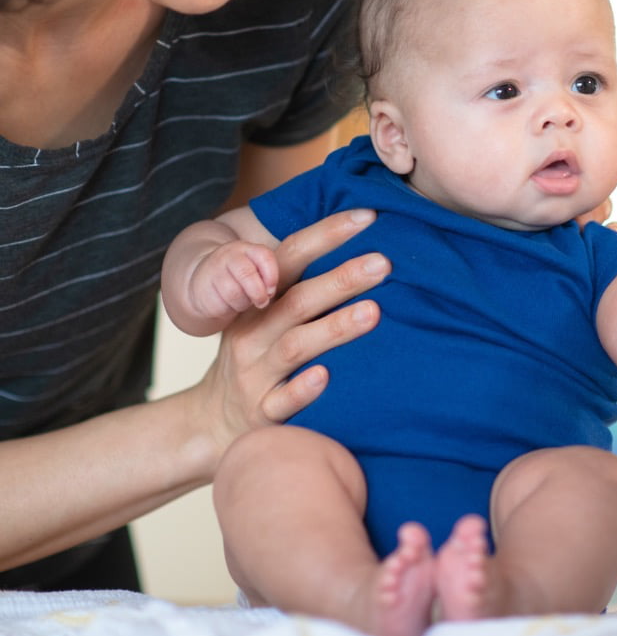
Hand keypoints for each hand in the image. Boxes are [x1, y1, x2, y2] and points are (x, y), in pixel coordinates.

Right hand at [189, 240, 279, 320]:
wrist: (204, 280)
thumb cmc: (239, 277)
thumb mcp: (254, 269)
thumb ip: (266, 275)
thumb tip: (270, 292)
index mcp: (247, 248)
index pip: (264, 256)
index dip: (272, 276)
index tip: (271, 291)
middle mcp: (229, 256)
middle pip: (247, 274)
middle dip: (258, 293)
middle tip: (262, 302)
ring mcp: (213, 271)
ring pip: (234, 293)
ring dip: (244, 303)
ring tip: (244, 302)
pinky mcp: (203, 289)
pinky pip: (221, 305)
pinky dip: (229, 309)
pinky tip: (229, 305)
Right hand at [191, 209, 385, 459]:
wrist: (214, 418)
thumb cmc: (259, 351)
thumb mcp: (265, 312)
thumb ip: (301, 280)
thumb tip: (363, 237)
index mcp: (259, 300)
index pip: (290, 257)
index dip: (327, 234)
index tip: (368, 216)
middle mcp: (254, 332)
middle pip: (299, 300)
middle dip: (342, 279)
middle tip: (383, 263)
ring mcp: (256, 373)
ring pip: (295, 347)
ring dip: (334, 328)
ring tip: (373, 312)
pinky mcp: (261, 413)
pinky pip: (281, 402)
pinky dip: (303, 389)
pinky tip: (327, 375)